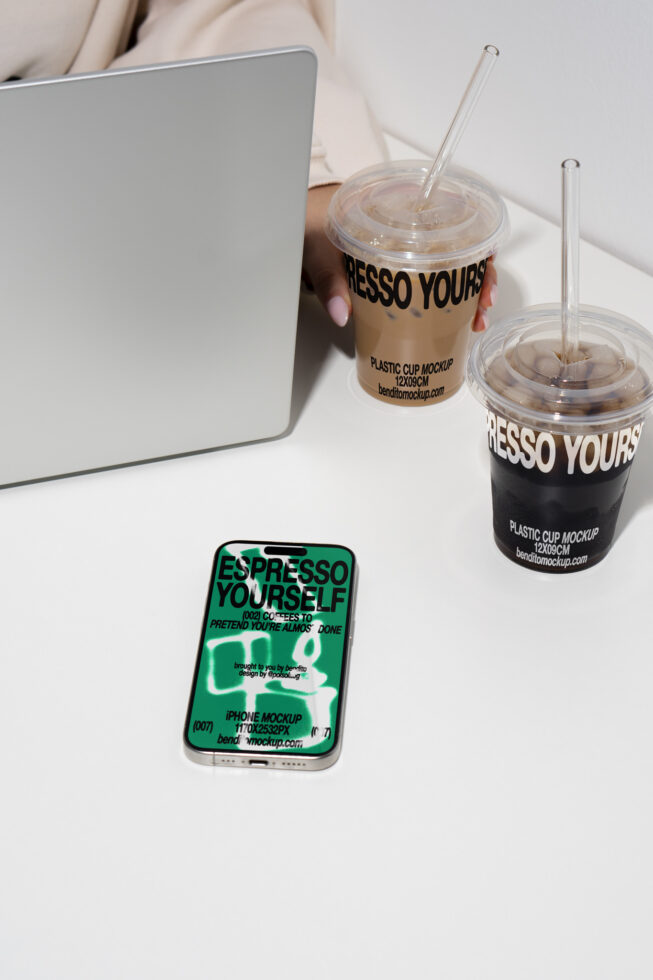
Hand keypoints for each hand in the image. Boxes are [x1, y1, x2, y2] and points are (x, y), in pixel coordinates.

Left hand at [303, 184, 498, 331]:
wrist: (299, 221)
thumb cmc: (312, 221)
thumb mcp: (319, 246)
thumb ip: (329, 279)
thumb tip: (342, 313)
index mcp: (400, 207)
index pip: (455, 218)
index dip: (477, 244)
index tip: (485, 268)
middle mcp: (412, 226)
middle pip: (462, 247)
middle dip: (480, 278)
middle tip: (482, 306)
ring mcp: (410, 249)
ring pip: (452, 267)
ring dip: (468, 293)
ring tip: (474, 319)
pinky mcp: (401, 269)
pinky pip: (432, 281)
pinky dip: (447, 300)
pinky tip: (455, 320)